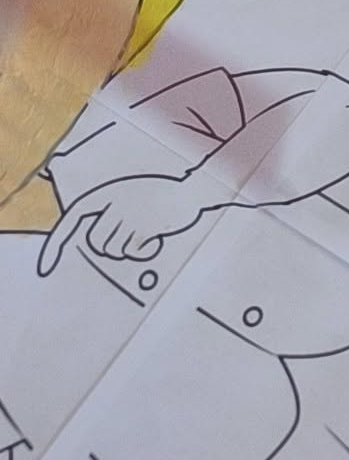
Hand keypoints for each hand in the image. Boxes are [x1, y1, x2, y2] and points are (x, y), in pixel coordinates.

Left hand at [38, 172, 205, 277]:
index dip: (56, 243)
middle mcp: (115, 201)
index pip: (72, 219)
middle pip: (95, 242)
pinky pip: (133, 251)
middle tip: (130, 235)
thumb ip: (108, 213)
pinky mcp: (145, 226)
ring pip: (112, 250)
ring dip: (128, 248)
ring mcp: (130, 213)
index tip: (46, 267)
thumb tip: (94, 241)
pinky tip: (155, 235)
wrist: (191, 191)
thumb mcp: (128, 196)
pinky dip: (143, 250)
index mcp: (107, 192)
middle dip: (110, 246)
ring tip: (144, 232)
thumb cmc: (159, 196)